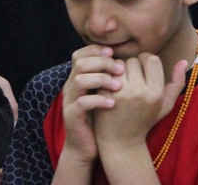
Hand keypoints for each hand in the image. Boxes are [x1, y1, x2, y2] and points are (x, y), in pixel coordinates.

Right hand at [58, 45, 124, 165]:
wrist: (85, 146)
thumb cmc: (99, 118)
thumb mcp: (103, 94)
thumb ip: (109, 78)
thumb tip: (128, 61)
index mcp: (77, 78)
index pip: (79, 55)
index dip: (95, 50)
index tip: (114, 53)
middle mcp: (70, 86)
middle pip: (80, 63)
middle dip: (102, 62)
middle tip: (121, 69)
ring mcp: (69, 101)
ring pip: (79, 80)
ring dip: (101, 79)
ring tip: (119, 86)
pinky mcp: (71, 116)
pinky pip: (81, 103)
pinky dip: (98, 100)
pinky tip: (113, 103)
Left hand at [93, 54, 187, 150]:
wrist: (122, 140)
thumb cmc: (145, 120)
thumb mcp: (166, 105)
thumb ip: (177, 83)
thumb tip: (183, 60)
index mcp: (155, 93)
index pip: (152, 59)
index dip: (146, 60)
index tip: (142, 68)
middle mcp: (139, 92)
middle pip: (133, 60)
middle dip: (132, 65)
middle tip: (131, 77)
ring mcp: (121, 93)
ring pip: (118, 64)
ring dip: (118, 69)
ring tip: (121, 80)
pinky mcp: (105, 94)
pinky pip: (107, 73)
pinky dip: (108, 76)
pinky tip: (110, 85)